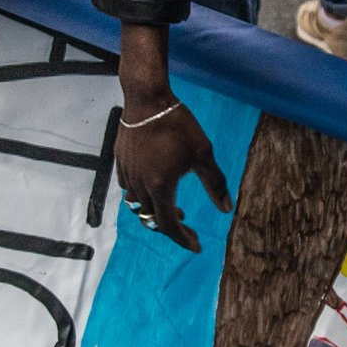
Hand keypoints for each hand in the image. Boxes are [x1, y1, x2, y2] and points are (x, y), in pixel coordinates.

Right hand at [116, 100, 232, 252]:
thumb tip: (226, 209)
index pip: (169, 225)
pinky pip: (128, 190)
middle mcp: (140, 186)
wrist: (147, 100)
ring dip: (155, 212)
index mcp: (161, 187)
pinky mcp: (120, 163)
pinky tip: (153, 187)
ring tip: (173, 207)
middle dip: (172, 227)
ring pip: (137, 206)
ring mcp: (128, 174)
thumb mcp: (203, 154)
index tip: (196, 246)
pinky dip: (141, 197)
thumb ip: (215, 184)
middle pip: (152, 219)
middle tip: (189, 224)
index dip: (183, 239)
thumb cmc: (179, 125)